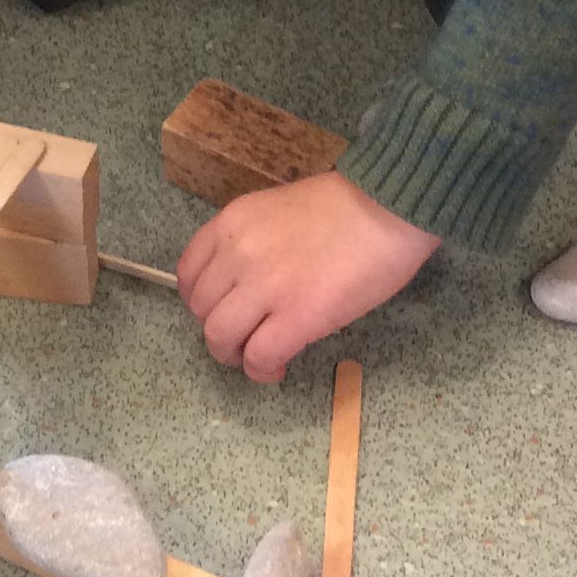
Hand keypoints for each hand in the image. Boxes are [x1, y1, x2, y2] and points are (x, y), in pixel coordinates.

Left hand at [178, 173, 439, 384]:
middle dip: (219, 330)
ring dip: (234, 355)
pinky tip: (277, 368)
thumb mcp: (278, 210)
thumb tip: (247, 280)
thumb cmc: (347, 205)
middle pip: (201, 310)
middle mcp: (237, 254)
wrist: (388, 207)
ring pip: (220, 337)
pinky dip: (262, 370)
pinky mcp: (296, 317)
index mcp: (231, 224)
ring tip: (257, 358)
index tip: (221, 310)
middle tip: (244, 337)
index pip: (188, 273)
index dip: (200, 301)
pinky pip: (259, 357)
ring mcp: (264, 287)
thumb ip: (253, 242)